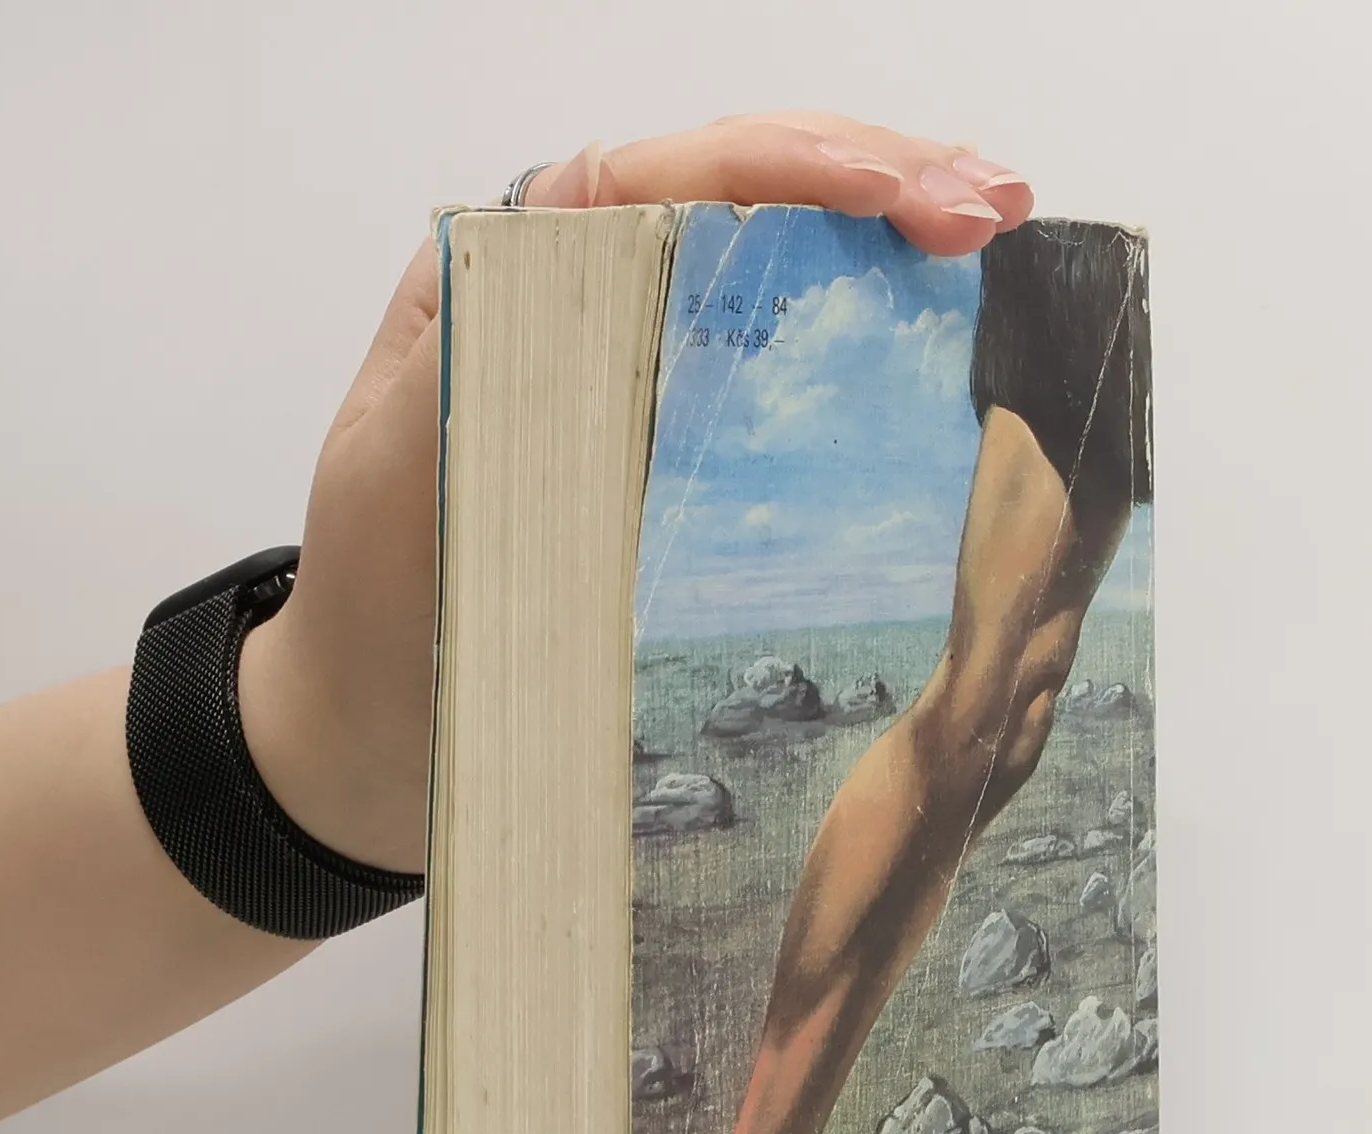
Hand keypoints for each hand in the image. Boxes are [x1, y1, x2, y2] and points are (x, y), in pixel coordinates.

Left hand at [237, 112, 1033, 874]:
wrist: (379, 727)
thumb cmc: (376, 604)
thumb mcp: (394, 474)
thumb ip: (470, 358)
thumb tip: (581, 237)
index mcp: (507, 276)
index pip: (662, 180)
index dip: (786, 168)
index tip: (893, 195)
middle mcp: (581, 297)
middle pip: (738, 191)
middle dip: (871, 177)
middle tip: (988, 204)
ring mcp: (640, 365)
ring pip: (772, 255)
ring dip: (888, 227)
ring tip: (995, 222)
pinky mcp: (678, 442)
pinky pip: (778, 357)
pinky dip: (866, 319)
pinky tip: (941, 306)